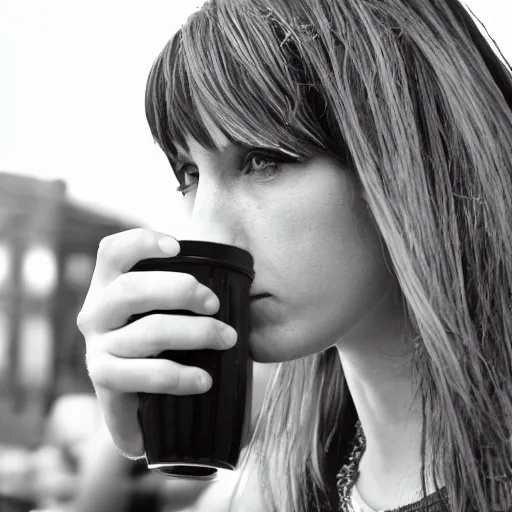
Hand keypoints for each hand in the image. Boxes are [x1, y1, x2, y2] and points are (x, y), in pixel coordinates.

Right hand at [76, 229, 237, 456]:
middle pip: (131, 288)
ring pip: (148, 331)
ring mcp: (97, 346)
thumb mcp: (163, 309)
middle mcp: (96, 311)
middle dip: (181, 290)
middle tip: (215, 303)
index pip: (112, 251)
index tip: (177, 248)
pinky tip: (205, 380)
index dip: (141, 243)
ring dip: (195, 333)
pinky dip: (181, 376)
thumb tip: (232, 254)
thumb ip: (182, 285)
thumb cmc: (162, 344)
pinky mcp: (104, 380)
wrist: (137, 404)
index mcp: (109, 286)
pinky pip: (147, 374)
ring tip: (227, 339)